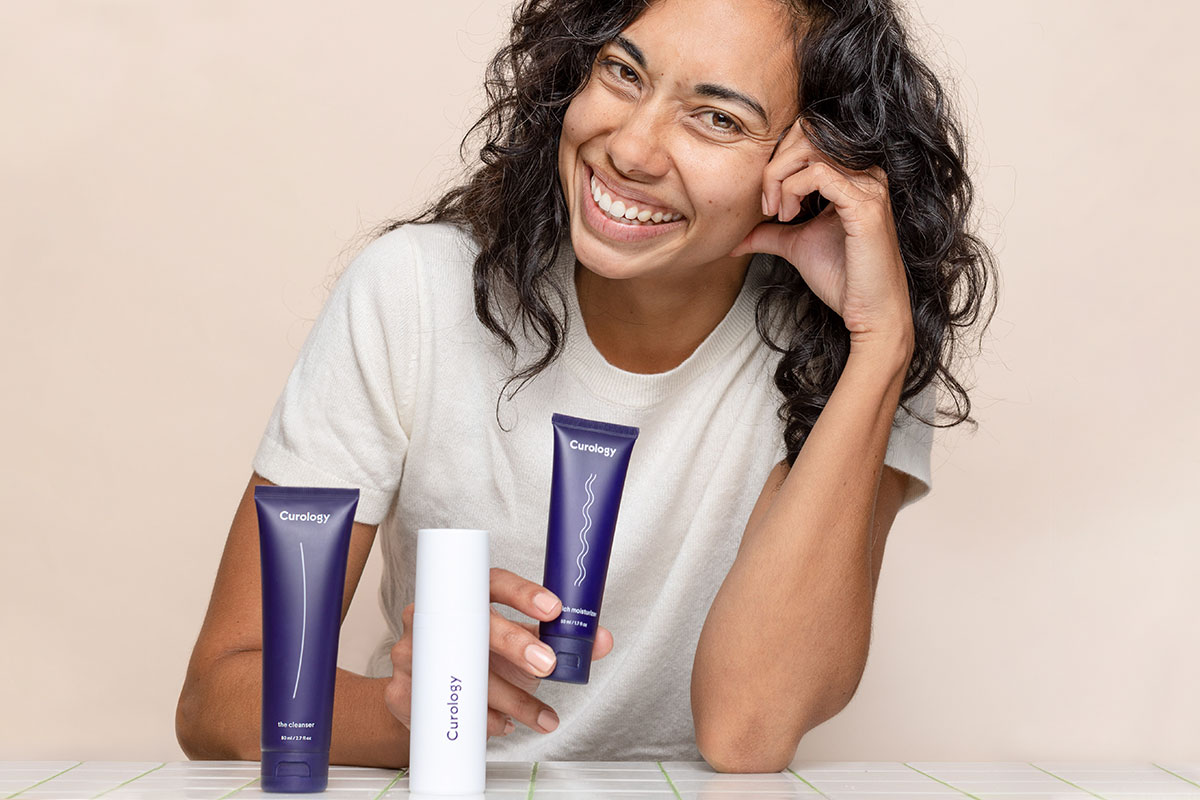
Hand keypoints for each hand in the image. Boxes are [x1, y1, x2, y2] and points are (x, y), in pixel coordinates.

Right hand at [384, 568, 613, 737]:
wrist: (431, 684)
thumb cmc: (482, 652)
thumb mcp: (519, 642)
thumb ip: (559, 639)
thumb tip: (602, 640)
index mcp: (468, 592)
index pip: (495, 582)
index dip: (524, 594)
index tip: (553, 609)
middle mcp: (436, 615)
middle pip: (477, 624)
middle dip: (516, 646)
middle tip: (547, 666)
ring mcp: (413, 650)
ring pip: (464, 672)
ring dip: (508, 697)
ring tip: (539, 715)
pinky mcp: (401, 688)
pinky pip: (444, 706)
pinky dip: (478, 720)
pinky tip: (500, 724)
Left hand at [731, 121, 913, 351]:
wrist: (868, 311)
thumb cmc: (842, 278)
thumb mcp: (796, 244)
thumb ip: (769, 231)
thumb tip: (736, 234)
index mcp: (854, 175)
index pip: (809, 137)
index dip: (778, 160)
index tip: (766, 201)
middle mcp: (866, 173)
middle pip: (808, 133)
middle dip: (775, 164)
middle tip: (766, 203)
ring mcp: (869, 186)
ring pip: (811, 149)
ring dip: (779, 177)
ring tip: (777, 211)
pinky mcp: (865, 204)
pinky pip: (818, 174)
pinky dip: (792, 190)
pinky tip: (788, 216)